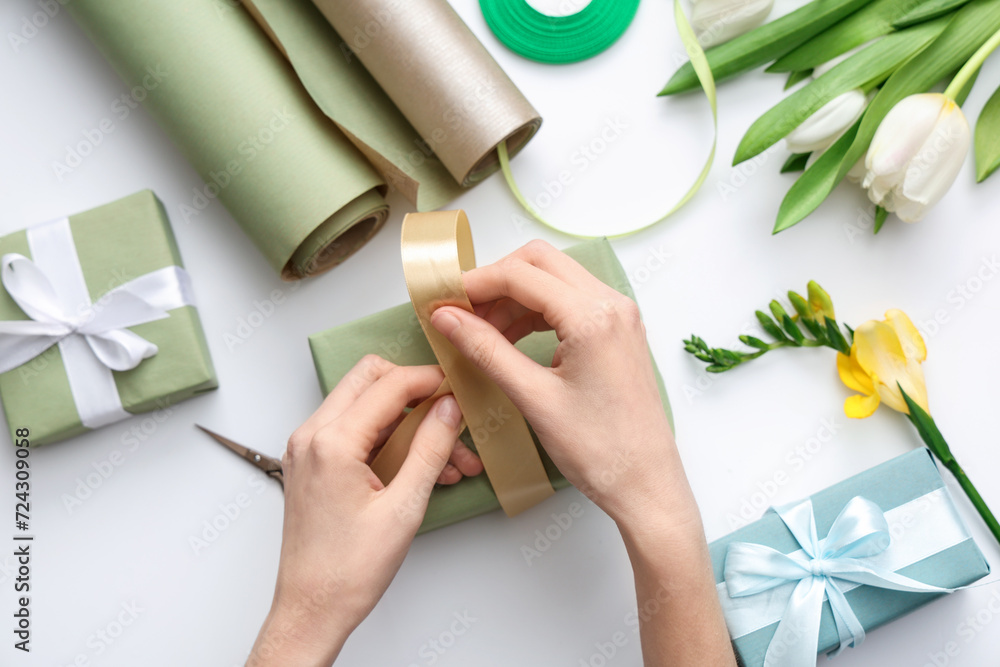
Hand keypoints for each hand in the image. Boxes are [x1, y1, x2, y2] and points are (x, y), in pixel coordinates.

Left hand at [247, 356, 474, 666]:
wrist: (311, 610)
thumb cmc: (346, 572)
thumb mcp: (404, 509)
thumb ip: (430, 449)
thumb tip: (449, 410)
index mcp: (331, 443)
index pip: (389, 385)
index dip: (430, 380)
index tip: (458, 388)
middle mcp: (311, 436)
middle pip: (370, 379)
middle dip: (415, 390)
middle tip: (450, 411)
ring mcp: (308, 449)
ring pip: (364, 405)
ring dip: (408, 421)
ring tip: (449, 458)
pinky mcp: (312, 463)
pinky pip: (354, 430)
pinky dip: (389, 439)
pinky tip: (422, 467)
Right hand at [429, 240, 695, 529]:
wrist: (646, 483)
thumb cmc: (600, 450)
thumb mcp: (533, 398)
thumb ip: (486, 350)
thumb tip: (447, 318)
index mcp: (593, 317)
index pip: (520, 275)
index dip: (473, 284)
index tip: (442, 301)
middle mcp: (612, 305)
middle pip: (539, 262)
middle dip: (495, 281)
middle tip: (461, 312)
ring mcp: (619, 316)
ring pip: (554, 279)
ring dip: (514, 297)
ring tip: (480, 332)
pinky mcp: (618, 331)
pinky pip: (570, 302)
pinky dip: (536, 312)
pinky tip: (510, 340)